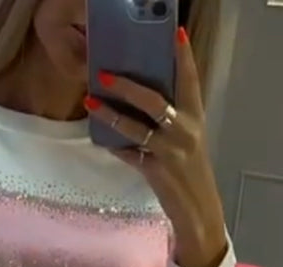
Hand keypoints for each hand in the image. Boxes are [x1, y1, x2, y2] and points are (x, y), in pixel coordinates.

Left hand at [86, 28, 227, 266]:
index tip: (176, 34)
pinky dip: (114, 145)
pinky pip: (129, 154)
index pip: (190, 80)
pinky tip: (100, 137)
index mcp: (195, 117)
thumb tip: (138, 97)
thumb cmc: (188, 170)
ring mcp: (170, 151)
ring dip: (110, 114)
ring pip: (136, 127)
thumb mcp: (186, 138)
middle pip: (154, 100)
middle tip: (103, 75)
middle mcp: (184, 130)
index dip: (183, 57)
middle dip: (126, 86)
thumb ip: (170, 118)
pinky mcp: (155, 171)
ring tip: (90, 101)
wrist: (198, 209)